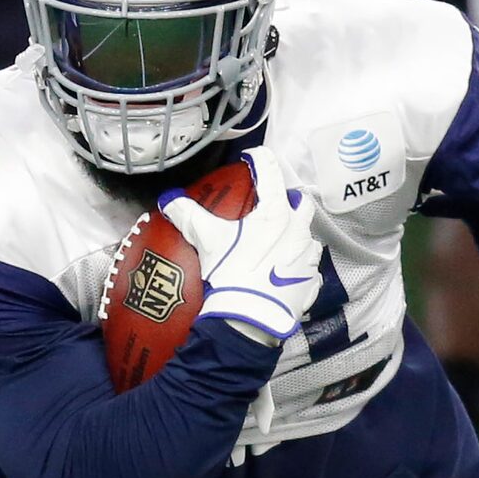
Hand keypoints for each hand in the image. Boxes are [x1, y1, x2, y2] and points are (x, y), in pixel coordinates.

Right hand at [159, 146, 322, 345]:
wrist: (250, 320)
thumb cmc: (232, 273)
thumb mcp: (208, 241)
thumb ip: (189, 216)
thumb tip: (169, 200)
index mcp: (277, 214)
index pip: (271, 173)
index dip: (260, 160)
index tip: (252, 158)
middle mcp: (299, 231)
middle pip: (301, 205)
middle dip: (289, 203)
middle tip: (270, 210)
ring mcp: (308, 259)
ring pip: (306, 238)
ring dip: (294, 237)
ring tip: (274, 247)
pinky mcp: (310, 283)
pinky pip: (306, 270)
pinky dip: (294, 268)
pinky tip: (279, 275)